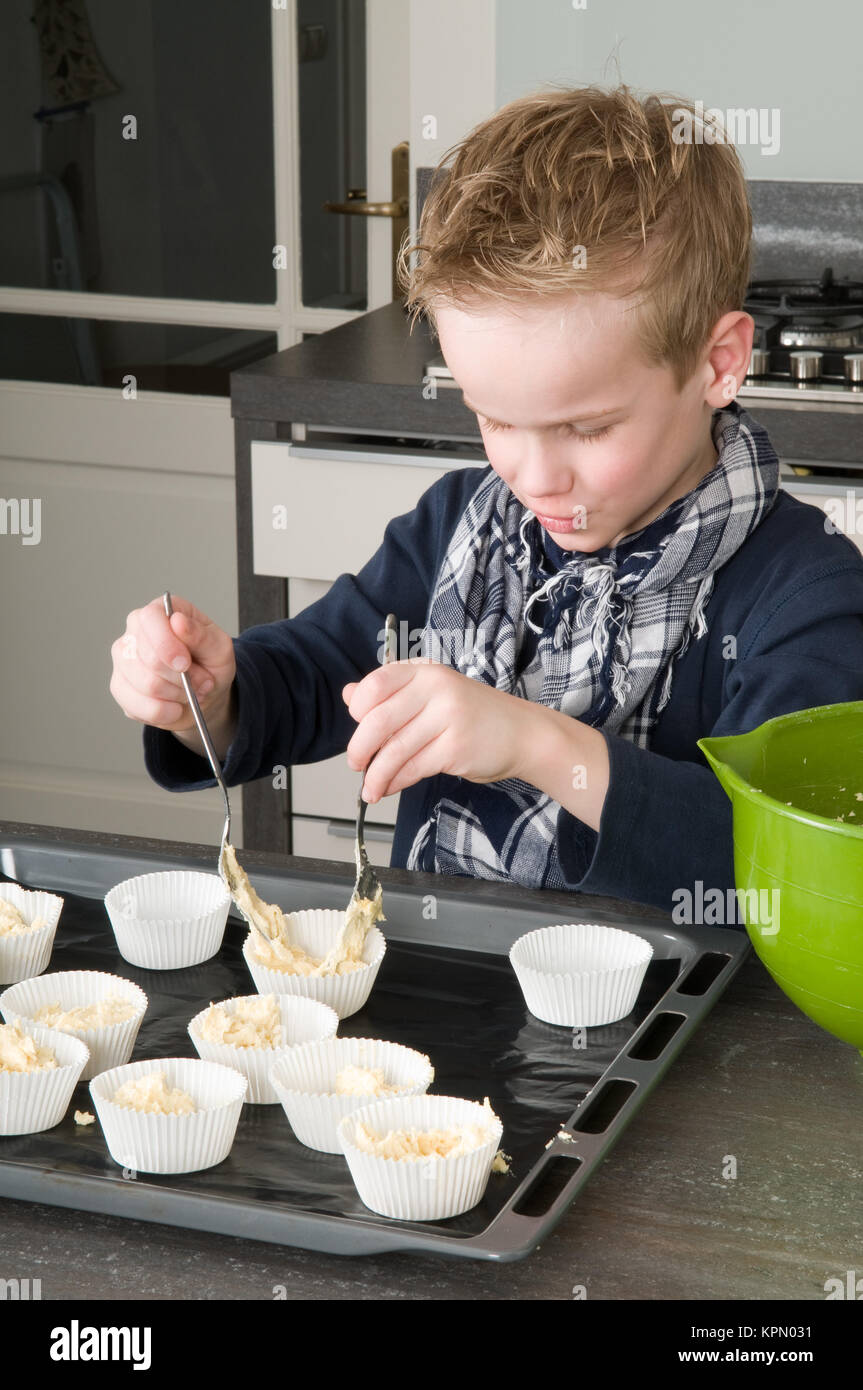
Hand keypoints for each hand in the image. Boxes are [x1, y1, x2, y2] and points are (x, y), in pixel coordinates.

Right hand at [109, 595, 235, 735]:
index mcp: (160, 613)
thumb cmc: (211, 664)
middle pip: (148, 657)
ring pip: (146, 685)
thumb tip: (178, 621)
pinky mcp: (119, 687)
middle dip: (181, 678)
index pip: (150, 618)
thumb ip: (201, 635)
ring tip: (189, 692)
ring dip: (176, 695)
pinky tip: (174, 707)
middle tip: (201, 682)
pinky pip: (137, 706)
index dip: (166, 644)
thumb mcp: (219, 648)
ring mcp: (123, 660)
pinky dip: (164, 712)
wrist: (205, 694)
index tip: (185, 663)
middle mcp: (135, 632)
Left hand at [341, 661, 538, 801]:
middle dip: (359, 748)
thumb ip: (391, 694)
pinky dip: (395, 782)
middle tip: (355, 763)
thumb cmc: (474, 715)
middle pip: (379, 720)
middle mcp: (436, 690)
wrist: (523, 733)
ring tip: (369, 788)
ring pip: (394, 750)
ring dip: (375, 775)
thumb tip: (349, 695)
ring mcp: (448, 718)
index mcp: (425, 672)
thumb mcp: (432, 694)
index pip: (376, 684)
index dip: (358, 708)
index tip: (357, 726)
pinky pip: (413, 768)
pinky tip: (389, 788)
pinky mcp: (456, 748)